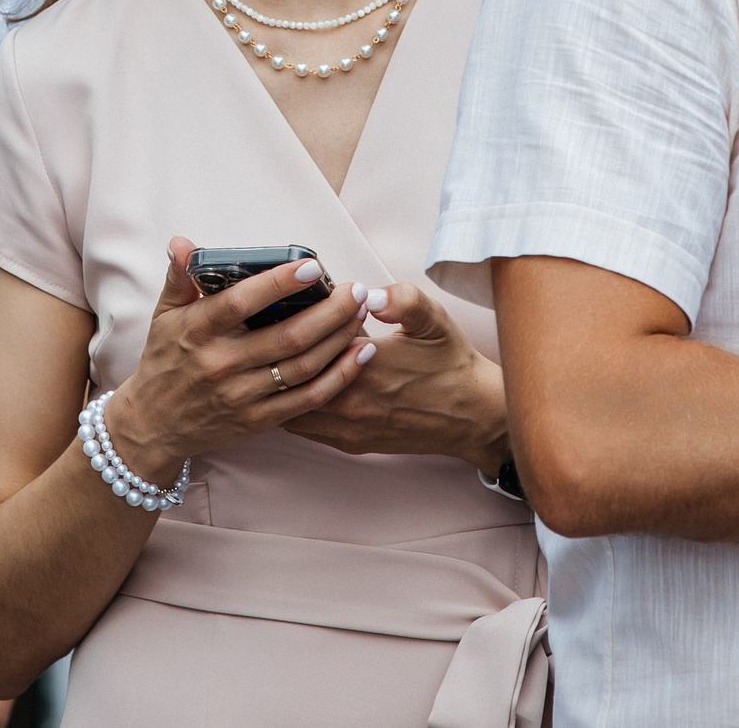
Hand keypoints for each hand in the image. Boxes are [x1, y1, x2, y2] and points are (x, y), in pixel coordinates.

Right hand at [100, 239, 375, 479]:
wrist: (154, 426)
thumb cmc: (164, 362)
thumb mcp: (164, 316)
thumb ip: (179, 278)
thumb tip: (182, 243)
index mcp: (198, 331)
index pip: (242, 302)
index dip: (279, 283)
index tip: (312, 267)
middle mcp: (222, 363)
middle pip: (287, 336)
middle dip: (330, 311)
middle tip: (356, 290)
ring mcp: (241, 395)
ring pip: (303, 366)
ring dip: (340, 339)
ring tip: (362, 314)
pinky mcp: (258, 420)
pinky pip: (307, 399)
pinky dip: (339, 376)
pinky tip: (360, 353)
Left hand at [285, 282, 509, 469]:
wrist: (472, 416)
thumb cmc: (450, 363)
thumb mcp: (434, 320)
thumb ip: (403, 299)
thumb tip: (369, 295)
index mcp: (368, 364)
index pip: (312, 340)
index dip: (297, 320)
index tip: (287, 303)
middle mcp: (352, 400)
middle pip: (292, 375)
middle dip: (279, 351)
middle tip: (266, 328)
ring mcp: (348, 426)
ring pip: (291, 405)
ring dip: (280, 382)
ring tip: (271, 356)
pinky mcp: (350, 443)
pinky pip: (303, 428)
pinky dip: (289, 406)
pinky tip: (286, 387)